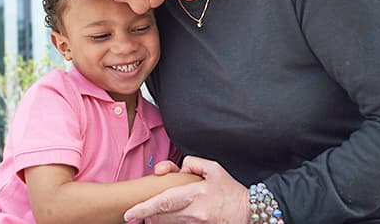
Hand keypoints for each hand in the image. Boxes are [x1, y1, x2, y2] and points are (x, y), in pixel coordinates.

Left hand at [123, 156, 250, 223]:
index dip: (143, 208)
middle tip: (144, 209)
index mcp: (195, 193)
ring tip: (160, 213)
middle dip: (149, 213)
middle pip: (161, 216)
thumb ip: (192, 163)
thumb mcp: (214, 168)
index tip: (129, 214)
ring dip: (160, 219)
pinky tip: (174, 218)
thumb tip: (177, 168)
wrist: (250, 213)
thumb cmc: (231, 191)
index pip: (163, 201)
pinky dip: (172, 223)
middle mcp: (194, 212)